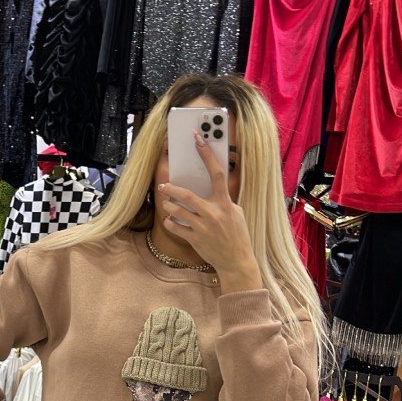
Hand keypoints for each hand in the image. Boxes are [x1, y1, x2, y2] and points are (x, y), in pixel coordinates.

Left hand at [159, 133, 262, 290]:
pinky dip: (170, 222)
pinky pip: (176, 227)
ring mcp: (203, 227)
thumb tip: (209, 188)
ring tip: (167, 205)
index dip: (207, 154)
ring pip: (177, 212)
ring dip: (169, 206)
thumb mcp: (236, 213)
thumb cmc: (237, 235)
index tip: (198, 139)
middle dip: (171, 189)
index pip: (216, 173)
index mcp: (225, 203)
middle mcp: (213, 213)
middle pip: (187, 195)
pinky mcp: (195, 240)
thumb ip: (223, 200)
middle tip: (164, 186)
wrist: (237, 261)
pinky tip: (170, 221)